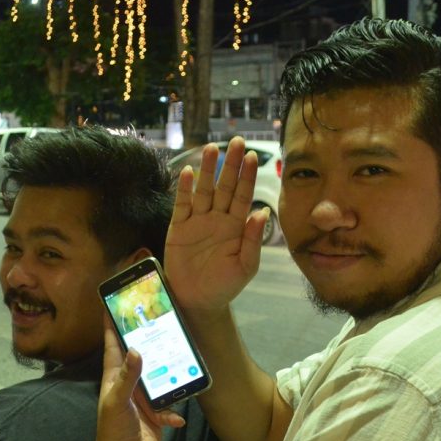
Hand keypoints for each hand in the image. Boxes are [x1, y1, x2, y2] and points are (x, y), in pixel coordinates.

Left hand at [96, 315, 183, 440]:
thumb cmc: (113, 429)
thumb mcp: (117, 401)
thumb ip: (127, 377)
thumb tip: (136, 349)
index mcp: (114, 378)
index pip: (113, 347)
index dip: (112, 327)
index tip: (113, 305)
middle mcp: (129, 385)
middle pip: (140, 359)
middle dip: (149, 344)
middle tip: (161, 323)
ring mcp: (144, 400)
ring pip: (159, 379)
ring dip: (169, 376)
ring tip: (181, 363)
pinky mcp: (156, 415)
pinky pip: (169, 408)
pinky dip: (174, 412)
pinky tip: (176, 417)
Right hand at [165, 137, 269, 312]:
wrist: (198, 300)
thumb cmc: (225, 285)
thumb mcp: (245, 266)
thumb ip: (253, 240)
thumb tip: (262, 212)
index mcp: (236, 226)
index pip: (244, 196)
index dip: (247, 176)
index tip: (253, 156)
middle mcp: (218, 218)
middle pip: (225, 186)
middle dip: (231, 164)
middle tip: (237, 141)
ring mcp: (198, 221)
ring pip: (204, 190)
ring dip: (208, 170)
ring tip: (212, 148)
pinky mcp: (179, 227)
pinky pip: (181, 204)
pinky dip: (184, 189)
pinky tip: (187, 172)